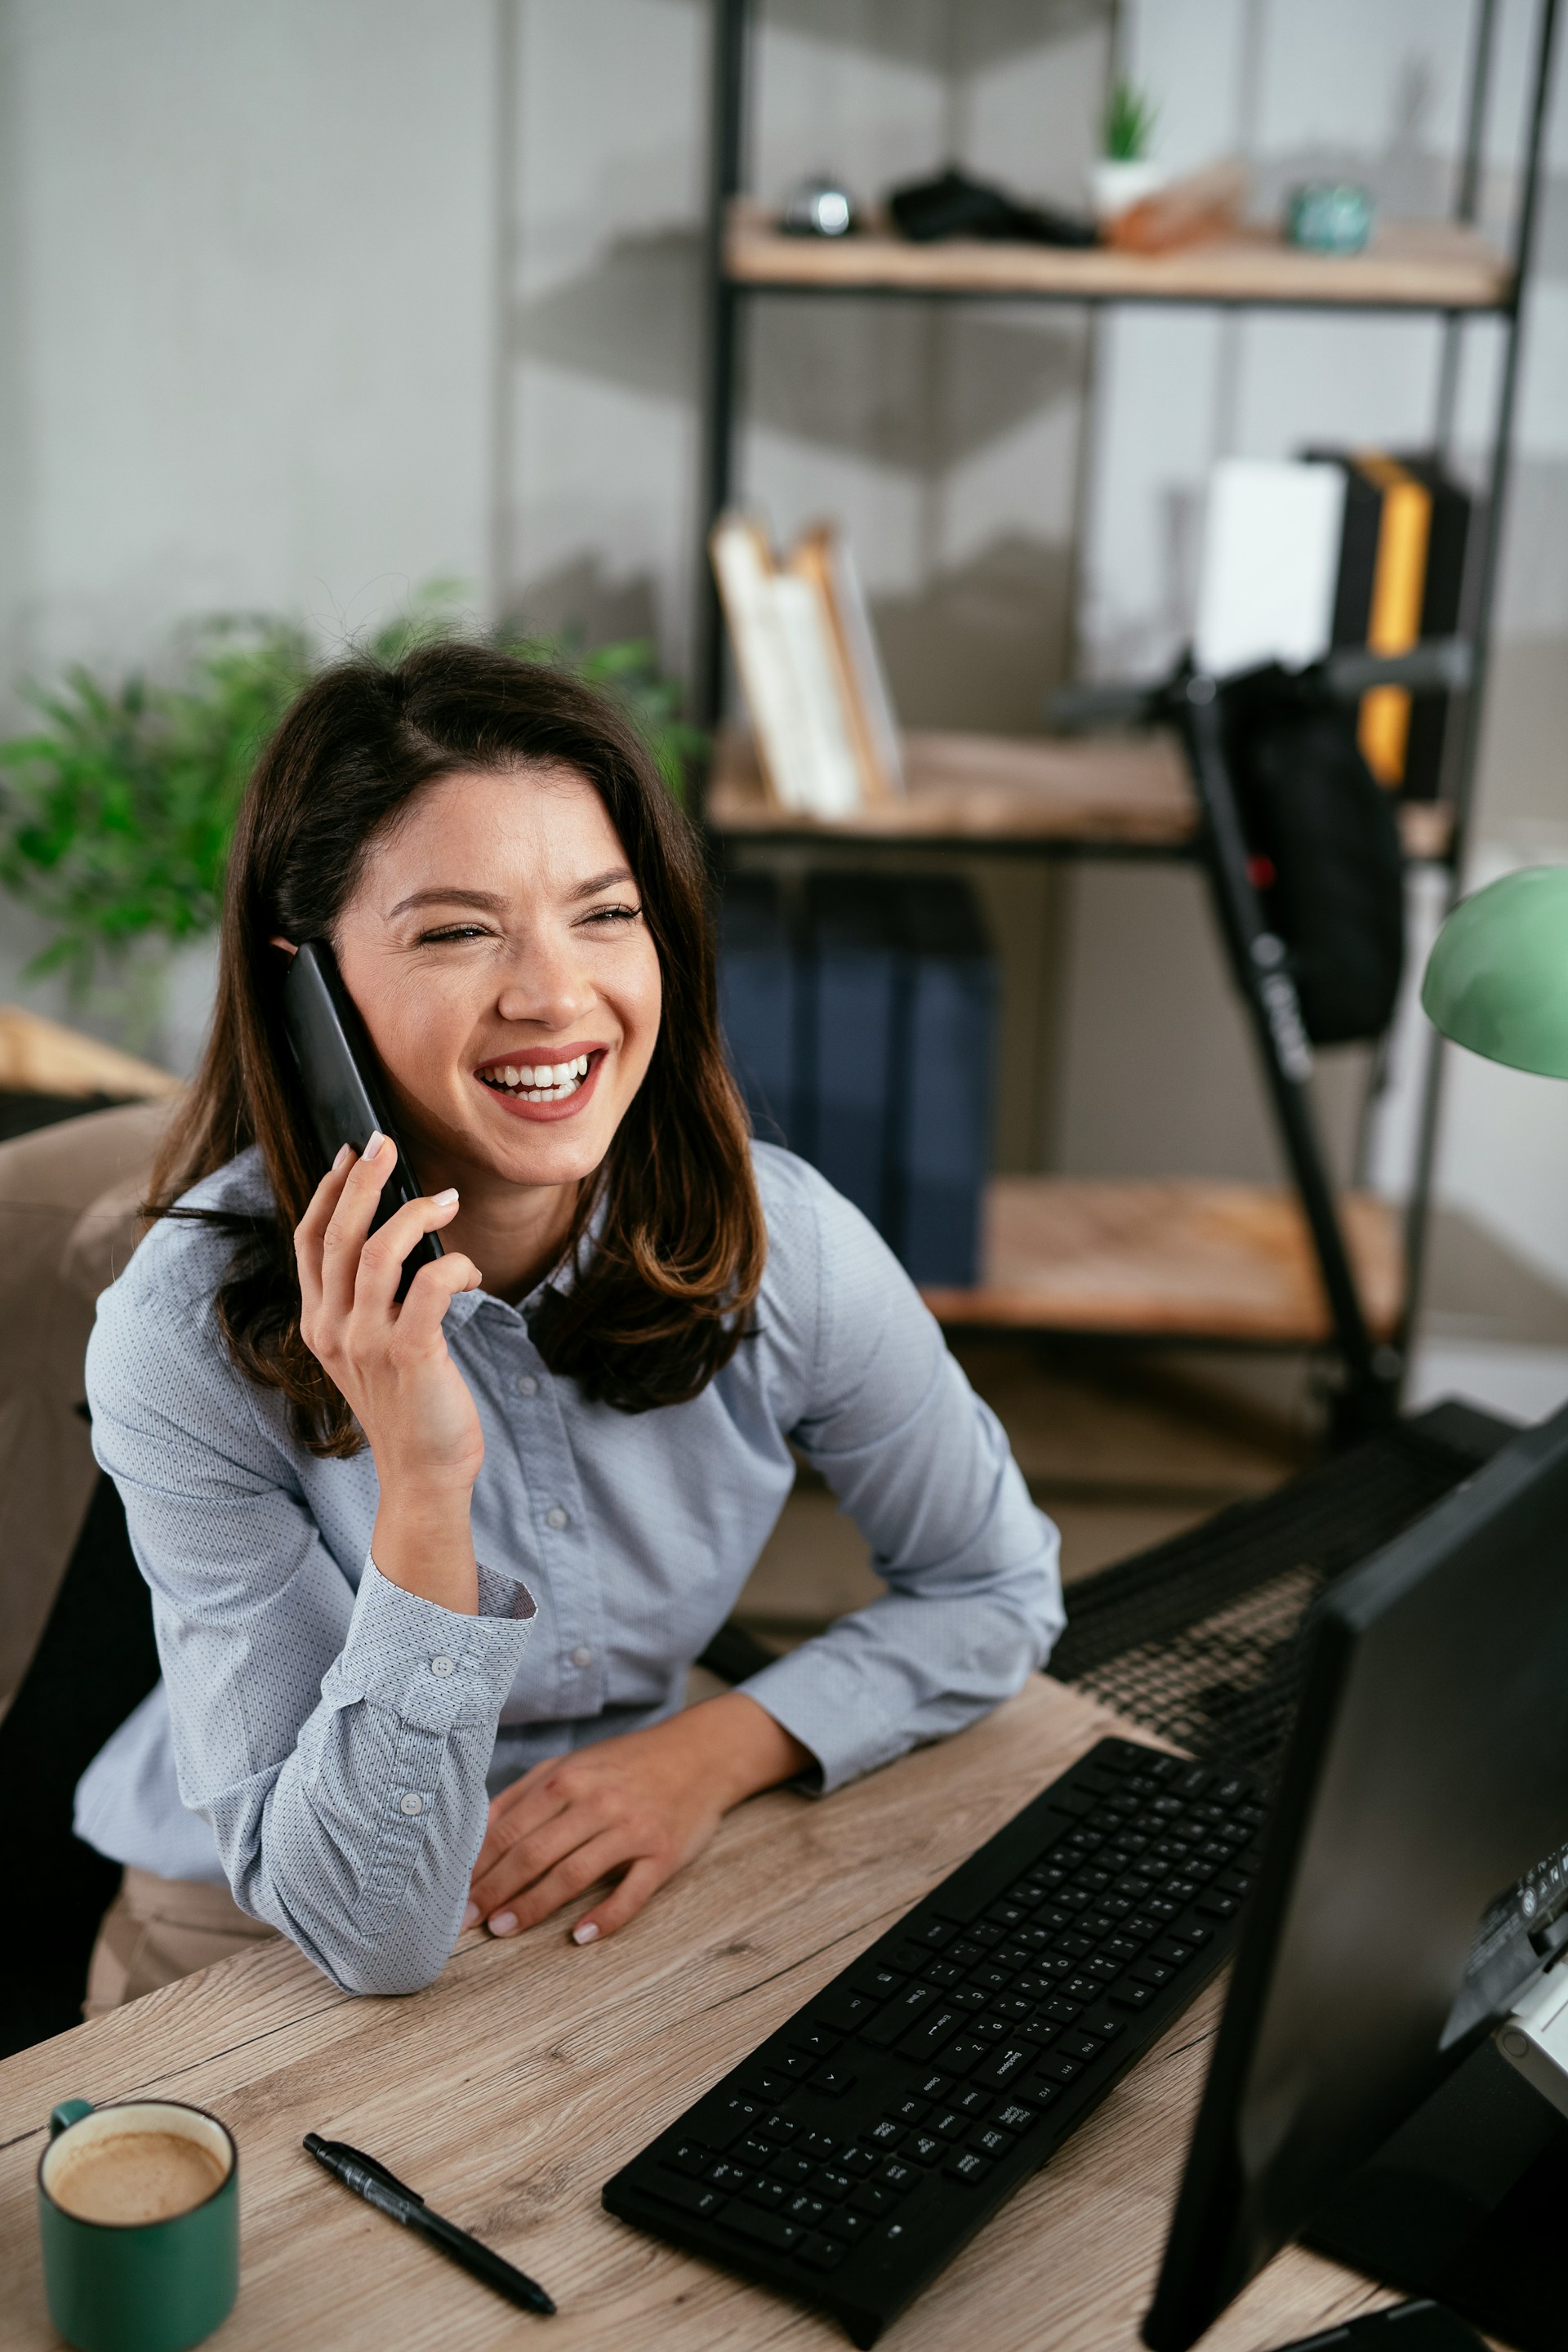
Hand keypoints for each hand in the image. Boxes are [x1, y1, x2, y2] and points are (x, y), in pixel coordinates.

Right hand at [295, 1135, 483, 1610]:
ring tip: (447, 1198)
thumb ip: (373, 1300)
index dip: (327, 1192)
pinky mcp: (409, 1355)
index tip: (352, 1155)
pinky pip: (429, 1287)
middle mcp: (334, 1330)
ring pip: (378, 1252)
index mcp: (319, 1323)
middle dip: (363, 1180)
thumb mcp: (373, 1349)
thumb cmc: (411, 1405)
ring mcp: (367, 1343)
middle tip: (387, 1143)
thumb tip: (400, 1233)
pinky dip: (455, 1265)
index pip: (309, 1242)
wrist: (424, 1474)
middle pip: (337, 1235)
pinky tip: (472, 1270)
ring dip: (415, 1213)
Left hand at [465, 1694, 812, 1942]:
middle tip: (467, 1922)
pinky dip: (604, 1918)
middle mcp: (596, 1803)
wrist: (698, 1754)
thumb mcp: (571, 1765)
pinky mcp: (661, 1855)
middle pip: (533, 1854)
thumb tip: (474, 1833)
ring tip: (504, 1930)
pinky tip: (579, 1936)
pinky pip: (630, 1893)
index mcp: (567, 1780)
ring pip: (573, 1875)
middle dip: (495, 1892)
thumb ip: (524, 1794)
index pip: (508, 1830)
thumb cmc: (624, 1764)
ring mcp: (631, 1830)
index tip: (452, 1896)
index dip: (477, 1866)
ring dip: (534, 1907)